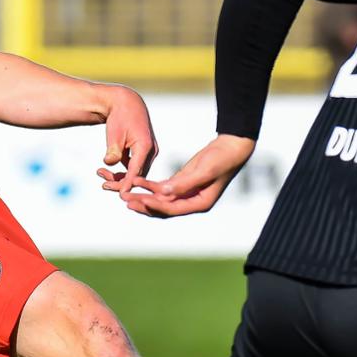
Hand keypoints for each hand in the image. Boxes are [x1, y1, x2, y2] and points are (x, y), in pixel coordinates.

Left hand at [94, 86, 157, 192]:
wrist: (126, 103)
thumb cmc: (119, 117)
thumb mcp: (114, 134)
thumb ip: (113, 150)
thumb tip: (109, 164)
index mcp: (146, 146)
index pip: (136, 171)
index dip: (128, 184)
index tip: (121, 195)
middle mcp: (151, 151)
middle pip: (137, 175)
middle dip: (120, 182)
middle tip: (103, 185)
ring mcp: (149, 153)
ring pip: (135, 173)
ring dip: (119, 177)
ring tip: (100, 173)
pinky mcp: (144, 153)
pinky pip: (134, 167)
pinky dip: (122, 171)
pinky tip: (105, 170)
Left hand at [115, 134, 254, 218]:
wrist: (231, 147)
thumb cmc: (221, 159)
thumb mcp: (204, 170)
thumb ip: (184, 183)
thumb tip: (164, 193)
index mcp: (200, 204)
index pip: (172, 209)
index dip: (154, 205)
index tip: (138, 200)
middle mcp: (192, 202)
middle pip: (164, 208)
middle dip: (144, 205)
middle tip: (126, 201)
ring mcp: (187, 193)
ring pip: (161, 200)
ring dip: (144, 196)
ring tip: (126, 194)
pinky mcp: (183, 183)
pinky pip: (163, 188)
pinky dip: (150, 186)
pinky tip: (138, 182)